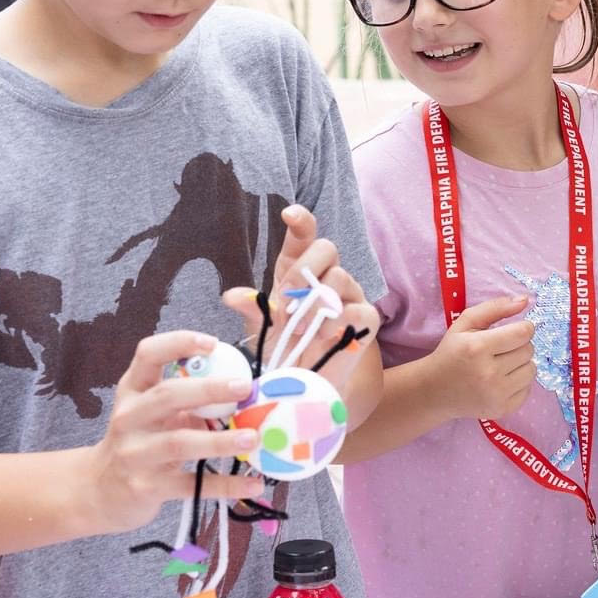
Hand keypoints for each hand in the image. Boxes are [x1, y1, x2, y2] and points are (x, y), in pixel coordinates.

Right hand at [89, 330, 264, 532]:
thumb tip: (240, 391)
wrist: (98, 492)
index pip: (147, 355)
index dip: (178, 343)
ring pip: (179, 443)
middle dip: (209, 390)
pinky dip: (225, 485)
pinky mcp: (147, 487)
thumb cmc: (137, 442)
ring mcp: (135, 454)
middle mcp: (129, 418)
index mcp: (132, 391)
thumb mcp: (149, 414)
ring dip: (219, 440)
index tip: (212, 343)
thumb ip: (184, 400)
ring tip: (252, 438)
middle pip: (167, 396)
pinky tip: (252, 485)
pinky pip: (191, 485)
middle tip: (244, 387)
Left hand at [223, 204, 381, 394]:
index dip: (300, 221)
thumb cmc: (285, 348)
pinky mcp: (366, 319)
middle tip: (286, 301)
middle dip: (303, 271)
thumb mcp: (261, 329)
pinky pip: (358, 308)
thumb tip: (231, 296)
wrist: (305, 382)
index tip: (289, 214)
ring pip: (341, 276)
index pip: (305, 236)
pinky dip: (337, 322)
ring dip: (316, 303)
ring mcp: (349, 296)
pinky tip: (324, 336)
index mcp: (299, 270)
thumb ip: (252, 310)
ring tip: (302, 328)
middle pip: (326, 248)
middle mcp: (327, 277)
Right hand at [429, 293, 536, 419]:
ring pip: (532, 370)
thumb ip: (495, 308)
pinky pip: (528, 389)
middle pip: (529, 350)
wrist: (435, 391)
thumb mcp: (465, 323)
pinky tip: (501, 380)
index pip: (523, 333)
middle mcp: (489, 373)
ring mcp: (496, 394)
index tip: (513, 330)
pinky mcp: (502, 409)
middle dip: (519, 345)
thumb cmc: (452, 352)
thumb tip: (525, 300)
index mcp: (478, 347)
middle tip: (501, 349)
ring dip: (521, 364)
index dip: (523, 328)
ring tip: (502, 364)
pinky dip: (519, 382)